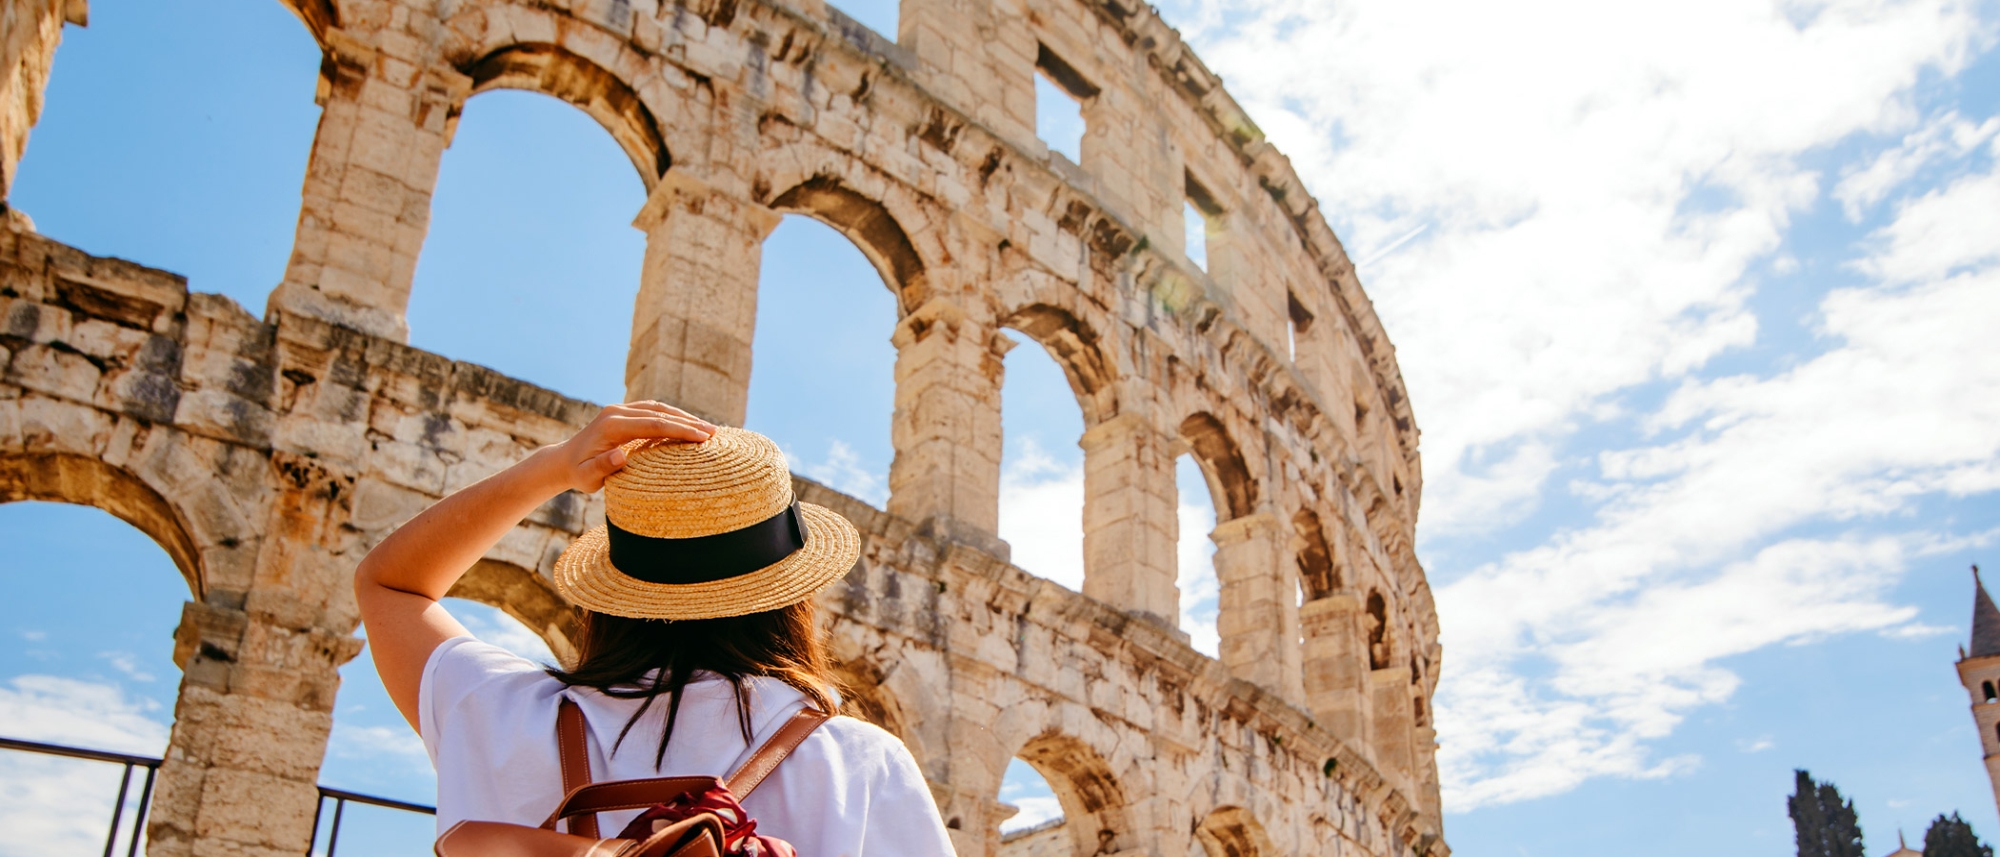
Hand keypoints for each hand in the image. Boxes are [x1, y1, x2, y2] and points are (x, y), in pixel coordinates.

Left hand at [549, 401, 715, 492]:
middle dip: (688, 422)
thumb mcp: (587, 477)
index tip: (702, 438)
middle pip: (660, 413)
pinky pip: (653, 411)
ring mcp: (621, 409)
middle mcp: (617, 412)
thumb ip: (602, 466)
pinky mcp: (625, 413)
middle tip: (714, 432)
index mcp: (612, 424)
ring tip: (707, 428)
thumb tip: (621, 455)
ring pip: (659, 408)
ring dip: (684, 417)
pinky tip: (689, 426)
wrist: (564, 461)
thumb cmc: (579, 473)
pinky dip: (673, 416)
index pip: (653, 424)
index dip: (680, 429)